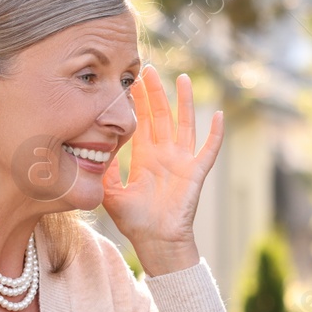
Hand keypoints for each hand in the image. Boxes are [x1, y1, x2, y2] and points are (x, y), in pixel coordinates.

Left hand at [101, 66, 219, 275]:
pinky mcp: (196, 174)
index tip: (132, 81)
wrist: (155, 243)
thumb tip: (92, 149)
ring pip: (185, 125)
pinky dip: (215, 134)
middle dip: (155, 93)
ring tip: (183, 79)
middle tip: (148, 69)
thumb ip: (104, 171)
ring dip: (185, 102)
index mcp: (146, 158)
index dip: (138, 102)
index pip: (142, 123)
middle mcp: (165, 155)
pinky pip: (208, 150)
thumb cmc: (135, 222)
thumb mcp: (111, 193)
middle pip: (161, 116)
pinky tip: (219, 116)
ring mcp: (182, 162)